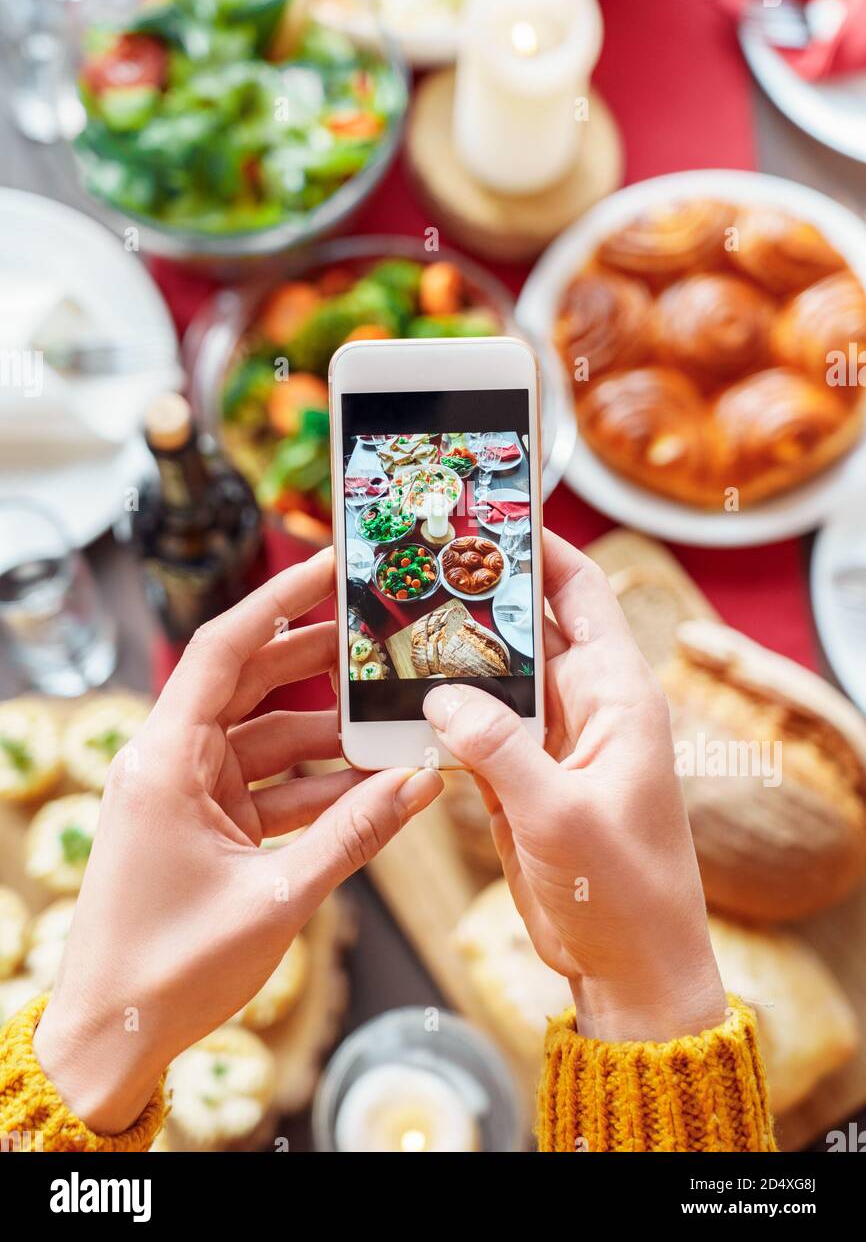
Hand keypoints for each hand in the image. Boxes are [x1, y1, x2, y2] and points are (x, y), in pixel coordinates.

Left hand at [35, 549, 441, 1133]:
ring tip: (391, 727)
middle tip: (379, 641)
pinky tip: (366, 787)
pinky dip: (311, 785)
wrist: (112, 1036)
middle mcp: (169, 761)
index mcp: (166, 759)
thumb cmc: (171, 967)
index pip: (222, 648)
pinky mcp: (198, 824)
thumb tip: (420, 782)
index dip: (278, 600)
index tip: (329, 567)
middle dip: (316, 662)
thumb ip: (355, 833)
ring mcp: (183, 792)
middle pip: (249, 682)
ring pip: (263, 736)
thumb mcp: (278, 896)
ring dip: (325, 736)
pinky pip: (263, 785)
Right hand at [423, 530, 725, 1043]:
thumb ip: (500, 750)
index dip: (540, 550)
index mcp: (616, 696)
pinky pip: (479, 726)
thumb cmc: (624, 890)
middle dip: (479, 595)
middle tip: (419, 562)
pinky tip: (401, 696)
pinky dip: (444, 711)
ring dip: (453, 654)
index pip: (581, 595)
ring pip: (497, 676)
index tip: (488, 516)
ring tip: (395, 618)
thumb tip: (440, 696)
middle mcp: (586, 707)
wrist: (628, 966)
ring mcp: (552, 742)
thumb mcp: (561, 814)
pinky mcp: (524, 777)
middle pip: (530, 628)